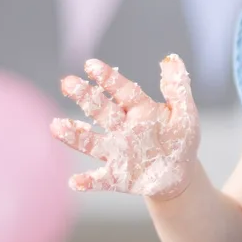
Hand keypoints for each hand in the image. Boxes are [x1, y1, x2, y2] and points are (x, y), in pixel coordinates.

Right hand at [50, 54, 199, 198]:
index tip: (90, 65)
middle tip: (67, 83)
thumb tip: (171, 59)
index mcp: (139, 110)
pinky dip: (87, 181)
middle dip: (85, 97)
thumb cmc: (180, 140)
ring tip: (56, 127)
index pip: (122, 91)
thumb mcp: (185, 113)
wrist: (178, 175)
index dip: (108, 79)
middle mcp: (122, 128)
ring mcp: (116, 153)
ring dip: (74, 135)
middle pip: (101, 111)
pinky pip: (100, 180)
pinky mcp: (117, 177)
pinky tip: (75, 182)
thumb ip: (178, 88)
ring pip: (92, 142)